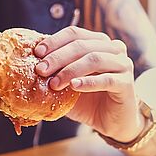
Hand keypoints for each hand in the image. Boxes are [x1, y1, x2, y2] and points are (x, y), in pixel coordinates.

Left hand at [34, 26, 144, 141]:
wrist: (112, 122)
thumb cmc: (88, 100)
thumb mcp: (67, 83)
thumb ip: (54, 72)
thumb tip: (28, 62)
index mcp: (98, 42)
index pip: (74, 33)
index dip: (54, 41)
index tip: (37, 53)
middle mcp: (113, 48)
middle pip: (82, 45)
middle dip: (58, 57)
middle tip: (40, 70)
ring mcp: (123, 64)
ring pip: (94, 59)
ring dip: (70, 70)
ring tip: (54, 83)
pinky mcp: (127, 83)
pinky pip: (106, 79)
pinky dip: (88, 82)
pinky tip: (74, 86)